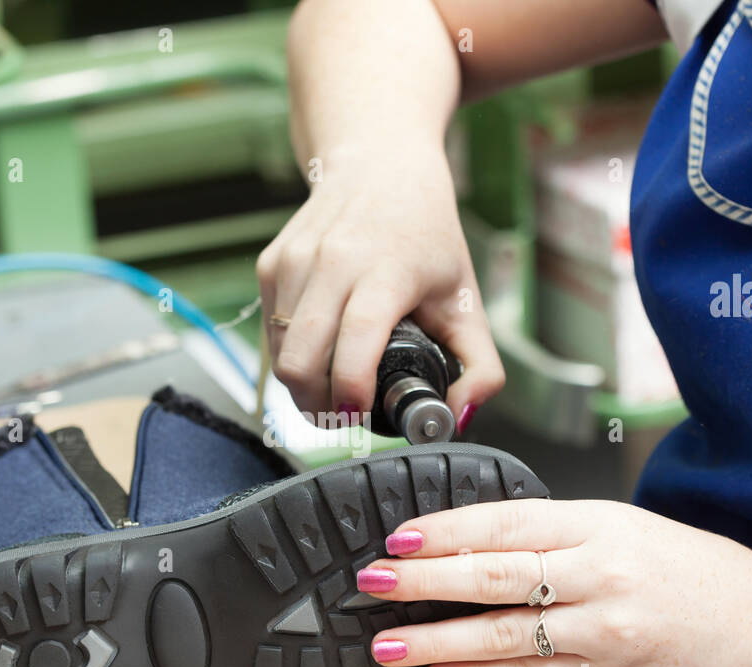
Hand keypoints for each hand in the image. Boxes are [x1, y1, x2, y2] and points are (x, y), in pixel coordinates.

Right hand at [256, 143, 503, 420]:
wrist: (380, 164)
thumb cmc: (426, 234)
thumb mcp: (467, 297)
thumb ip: (481, 367)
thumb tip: (457, 417)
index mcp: (387, 271)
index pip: (355, 342)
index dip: (351, 390)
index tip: (359, 416)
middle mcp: (334, 262)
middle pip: (300, 361)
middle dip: (318, 406)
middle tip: (344, 415)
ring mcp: (296, 261)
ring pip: (279, 354)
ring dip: (301, 385)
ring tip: (332, 388)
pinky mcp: (271, 262)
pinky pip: (270, 332)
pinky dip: (291, 353)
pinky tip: (320, 348)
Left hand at [356, 499, 751, 666]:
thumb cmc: (683, 568)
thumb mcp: (619, 523)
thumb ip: (550, 529)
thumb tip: (469, 539)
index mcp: (597, 524)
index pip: (505, 522)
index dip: (445, 531)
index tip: (399, 537)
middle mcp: (596, 574)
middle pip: (494, 576)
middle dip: (422, 581)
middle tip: (372, 582)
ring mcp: (599, 630)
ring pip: (501, 634)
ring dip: (436, 640)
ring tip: (388, 642)